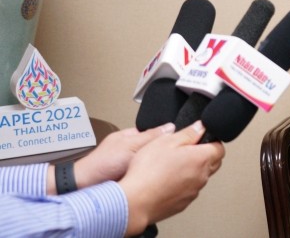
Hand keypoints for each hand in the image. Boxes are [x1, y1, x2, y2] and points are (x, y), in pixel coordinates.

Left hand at [46, 124, 173, 194]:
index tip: (177, 145)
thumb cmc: (101, 164)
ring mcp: (130, 165)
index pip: (155, 134)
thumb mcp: (131, 145)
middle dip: (161, 155)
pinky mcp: (130, 179)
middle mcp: (131, 150)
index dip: (166, 139)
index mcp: (131, 136)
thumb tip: (170, 127)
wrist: (85, 188)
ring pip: (151, 163)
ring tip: (161, 171)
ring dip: (155, 168)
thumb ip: (151, 136)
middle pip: (154, 150)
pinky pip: (145, 176)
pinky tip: (152, 181)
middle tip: (168, 160)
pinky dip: (149, 178)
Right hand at [119, 121, 224, 236]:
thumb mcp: (165, 142)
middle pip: (214, 163)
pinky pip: (189, 190)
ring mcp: (193, 192)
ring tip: (172, 166)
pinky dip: (183, 184)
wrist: (135, 202)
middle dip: (205, 155)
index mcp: (201, 159)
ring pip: (201, 178)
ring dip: (193, 170)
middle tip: (187, 150)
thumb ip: (187, 133)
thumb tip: (200, 127)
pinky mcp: (183, 204)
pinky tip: (166, 181)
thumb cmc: (148, 171)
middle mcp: (201, 177)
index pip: (220, 149)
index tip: (201, 139)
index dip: (212, 142)